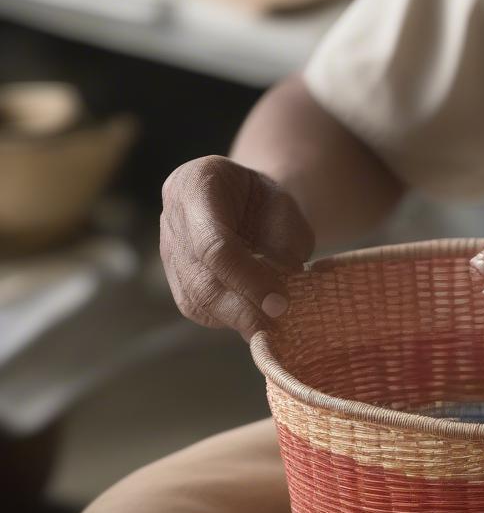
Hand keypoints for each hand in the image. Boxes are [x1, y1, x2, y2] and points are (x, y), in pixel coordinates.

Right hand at [159, 155, 314, 340]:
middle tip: (278, 325)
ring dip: (237, 319)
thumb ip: (285, 239)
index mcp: (196, 184)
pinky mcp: (176, 279)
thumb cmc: (265, 199)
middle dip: (242, 309)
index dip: (247, 278)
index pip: (214, 245)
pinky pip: (200, 309)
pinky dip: (231, 319)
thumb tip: (285, 284)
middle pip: (200, 279)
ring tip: (272, 328)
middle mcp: (173, 218)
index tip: (279, 302)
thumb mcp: (284, 204)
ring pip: (196, 300)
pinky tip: (257, 320)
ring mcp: (168, 251)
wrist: (242, 198)